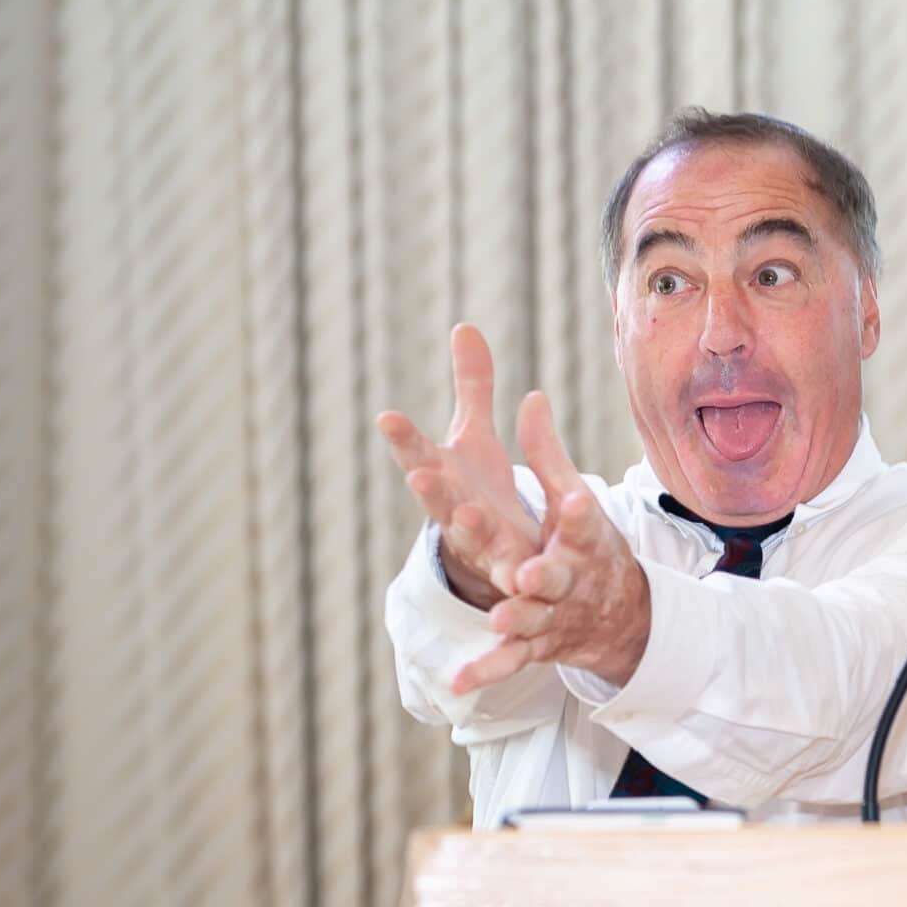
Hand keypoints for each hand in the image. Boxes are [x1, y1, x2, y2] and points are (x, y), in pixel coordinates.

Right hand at [377, 324, 540, 608]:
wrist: (496, 556)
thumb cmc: (478, 491)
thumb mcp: (476, 436)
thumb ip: (472, 388)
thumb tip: (465, 326)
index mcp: (444, 477)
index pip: (419, 454)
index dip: (404, 439)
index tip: (387, 417)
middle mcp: (456, 511)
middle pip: (438, 498)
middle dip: (428, 486)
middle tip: (419, 472)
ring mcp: (481, 546)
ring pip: (472, 538)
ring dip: (465, 528)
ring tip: (466, 515)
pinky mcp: (511, 572)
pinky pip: (512, 578)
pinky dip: (513, 580)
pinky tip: (519, 579)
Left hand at [452, 390, 651, 694]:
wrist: (618, 613)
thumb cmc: (588, 546)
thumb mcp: (573, 498)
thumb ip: (547, 453)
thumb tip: (530, 396)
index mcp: (580, 537)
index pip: (581, 521)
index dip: (578, 512)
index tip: (575, 500)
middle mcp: (568, 577)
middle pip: (553, 575)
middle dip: (542, 573)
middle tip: (526, 571)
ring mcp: (552, 613)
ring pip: (533, 618)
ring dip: (518, 619)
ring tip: (500, 618)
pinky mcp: (536, 643)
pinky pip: (509, 660)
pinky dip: (487, 671)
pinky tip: (458, 681)